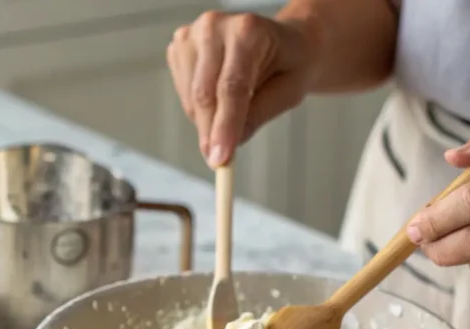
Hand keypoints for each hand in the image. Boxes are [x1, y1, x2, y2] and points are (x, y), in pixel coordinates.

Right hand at [166, 11, 316, 167]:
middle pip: (205, 93)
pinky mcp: (180, 46)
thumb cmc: (289, 64)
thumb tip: (229, 144)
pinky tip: (219, 102)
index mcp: (248, 30)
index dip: (224, 126)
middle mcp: (215, 26)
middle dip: (211, 133)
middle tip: (218, 161)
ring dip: (206, 122)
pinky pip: (183, 92)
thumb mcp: (288, 92)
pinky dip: (199, 109)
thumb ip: (258, 115)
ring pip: (191, 97)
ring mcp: (192, 34)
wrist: (283, 42)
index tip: (220, 159)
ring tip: (231, 118)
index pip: (231, 86)